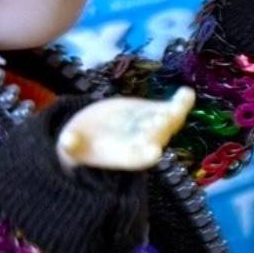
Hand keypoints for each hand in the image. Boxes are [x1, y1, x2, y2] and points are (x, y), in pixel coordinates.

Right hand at [58, 90, 194, 170]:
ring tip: (177, 106)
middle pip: (154, 139)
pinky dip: (181, 102)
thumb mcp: (71, 146)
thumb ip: (71, 145)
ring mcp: (152, 128)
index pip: (137, 159)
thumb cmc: (82, 143)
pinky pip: (173, 108)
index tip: (152, 154)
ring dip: (172, 115)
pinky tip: (187, 93)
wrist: (94, 132)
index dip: (144, 156)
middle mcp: (142, 144)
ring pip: (167, 124)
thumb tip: (66, 142)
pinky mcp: (155, 112)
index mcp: (123, 156)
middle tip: (161, 120)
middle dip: (158, 130)